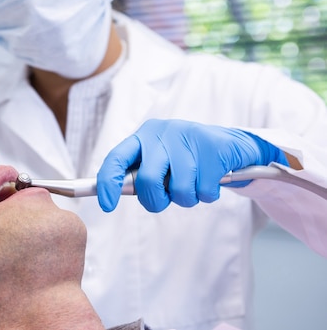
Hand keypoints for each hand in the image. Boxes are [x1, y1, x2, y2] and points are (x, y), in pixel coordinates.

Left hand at [97, 119, 288, 212]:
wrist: (232, 144)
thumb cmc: (187, 159)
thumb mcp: (160, 161)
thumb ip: (141, 174)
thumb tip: (114, 192)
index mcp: (143, 136)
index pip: (116, 158)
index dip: (108, 183)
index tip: (107, 206)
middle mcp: (162, 133)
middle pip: (148, 181)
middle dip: (157, 200)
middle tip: (168, 197)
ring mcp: (188, 137)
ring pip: (179, 190)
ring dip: (188, 198)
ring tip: (195, 183)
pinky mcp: (213, 147)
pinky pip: (204, 191)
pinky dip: (208, 194)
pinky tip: (212, 179)